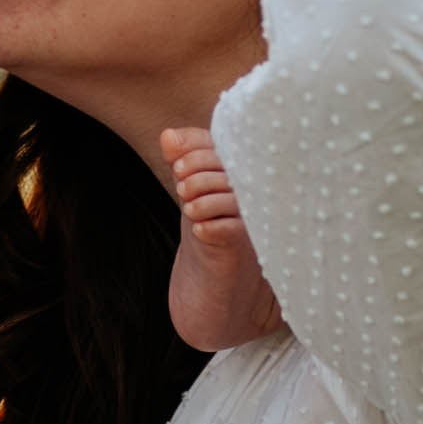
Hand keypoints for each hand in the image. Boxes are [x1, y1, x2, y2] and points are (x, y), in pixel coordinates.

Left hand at [163, 130, 284, 352]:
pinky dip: (213, 226)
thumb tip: (167, 135)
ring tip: (187, 208)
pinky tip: (200, 230)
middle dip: (198, 171)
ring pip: (234, 195)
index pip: (223, 146)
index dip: (197, 149)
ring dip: (204, 197)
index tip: (175, 164)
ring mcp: (255, 220)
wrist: (219, 288)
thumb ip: (183, 161)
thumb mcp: (193, 191)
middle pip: (230, 166)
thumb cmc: (210, 229)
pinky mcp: (251, 249)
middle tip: (181, 187)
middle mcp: (254, 192)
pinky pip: (235, 230)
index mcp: (241, 172)